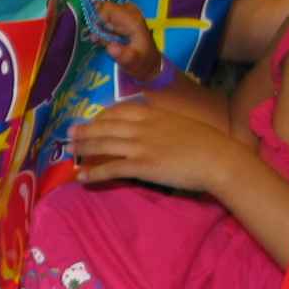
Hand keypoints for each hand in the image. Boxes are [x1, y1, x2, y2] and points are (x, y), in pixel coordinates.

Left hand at [71, 102, 243, 193]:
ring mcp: (142, 146)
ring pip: (104, 145)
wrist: (219, 159)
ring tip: (69, 152)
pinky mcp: (143, 165)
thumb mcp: (180, 125)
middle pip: (106, 126)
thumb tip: (150, 131)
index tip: (92, 120)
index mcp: (154, 114)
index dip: (102, 115)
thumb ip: (161, 125)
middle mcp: (144, 127)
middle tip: (69, 134)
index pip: (120, 110)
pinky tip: (81, 177)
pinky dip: (93, 173)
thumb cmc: (205, 144)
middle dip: (85, 130)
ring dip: (83, 148)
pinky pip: (111, 168)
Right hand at [95, 1, 163, 82]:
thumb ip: (124, 55)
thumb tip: (111, 48)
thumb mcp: (134, 62)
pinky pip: (102, 17)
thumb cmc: (141, 61)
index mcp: (132, 19)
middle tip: (99, 41)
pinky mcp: (120, 15)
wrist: (148, 60)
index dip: (96, 21)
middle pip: (101, 8)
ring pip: (100, 13)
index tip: (95, 38)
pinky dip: (100, 29)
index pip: (106, 8)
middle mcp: (128, 10)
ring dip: (98, 29)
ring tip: (106, 42)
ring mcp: (124, 11)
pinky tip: (107, 39)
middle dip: (96, 25)